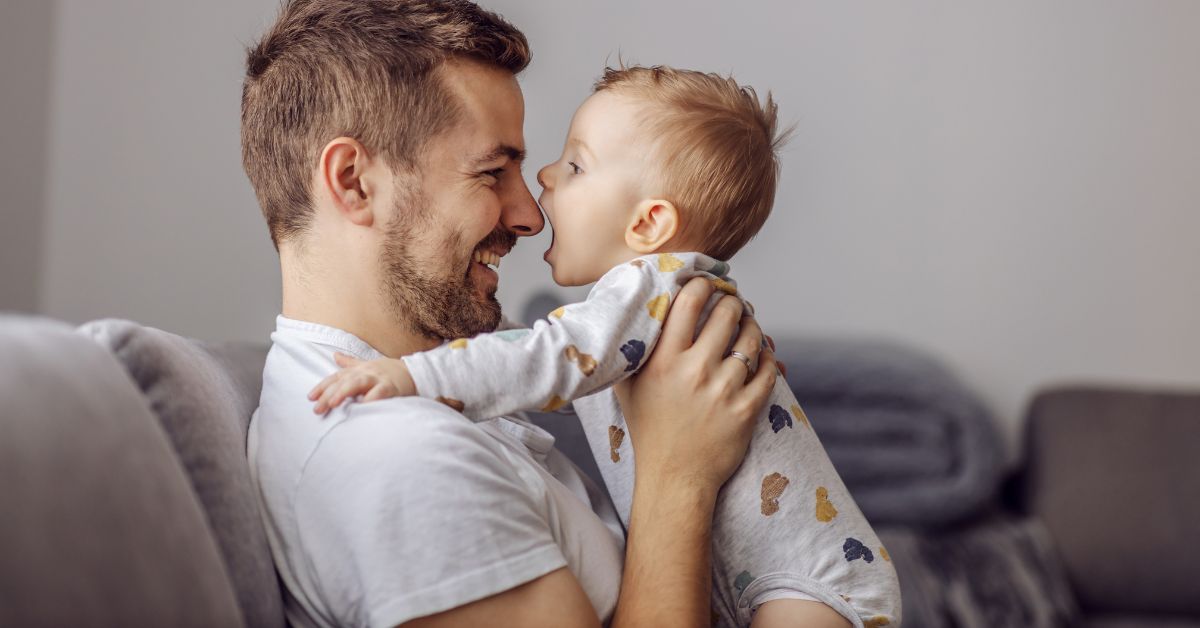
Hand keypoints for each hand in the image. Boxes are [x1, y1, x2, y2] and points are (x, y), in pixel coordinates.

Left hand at [308, 353, 416, 413]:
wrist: (414, 372)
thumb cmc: (388, 371)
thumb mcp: (367, 365)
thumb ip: (350, 363)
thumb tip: (334, 355)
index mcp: (358, 370)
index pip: (336, 377)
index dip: (322, 387)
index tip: (310, 398)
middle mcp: (366, 373)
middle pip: (343, 381)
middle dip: (329, 394)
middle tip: (317, 409)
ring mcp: (378, 379)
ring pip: (358, 383)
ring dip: (345, 392)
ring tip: (333, 404)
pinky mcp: (391, 387)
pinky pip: (380, 392)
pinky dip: (372, 399)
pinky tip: (362, 407)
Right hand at [615, 277, 777, 493]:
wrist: (674, 478)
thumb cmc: (650, 429)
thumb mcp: (628, 386)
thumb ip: (635, 350)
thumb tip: (640, 313)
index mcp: (662, 362)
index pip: (688, 303)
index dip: (703, 285)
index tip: (708, 285)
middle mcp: (693, 372)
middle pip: (726, 314)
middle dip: (733, 302)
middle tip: (733, 303)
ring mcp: (722, 391)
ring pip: (751, 339)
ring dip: (753, 327)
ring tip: (748, 326)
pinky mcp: (746, 410)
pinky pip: (767, 370)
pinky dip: (768, 357)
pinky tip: (762, 354)